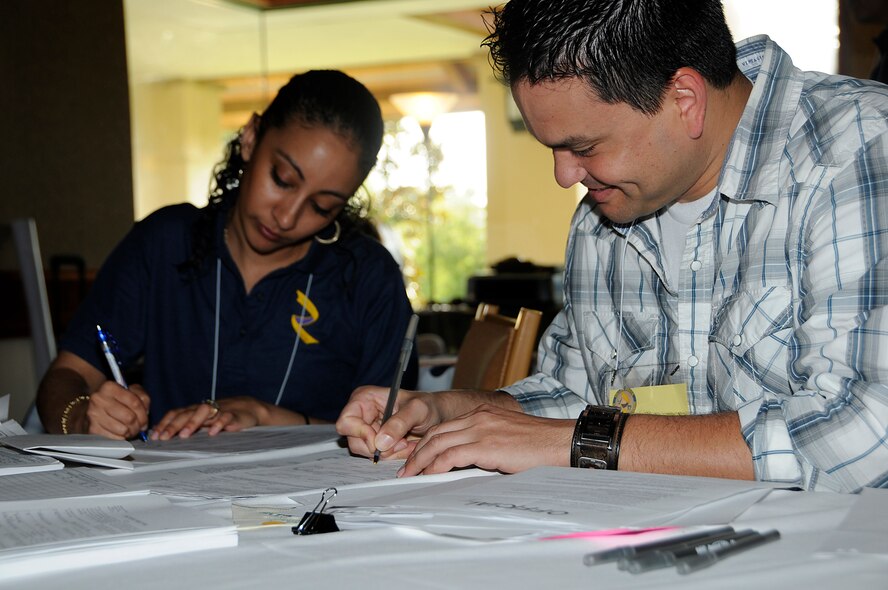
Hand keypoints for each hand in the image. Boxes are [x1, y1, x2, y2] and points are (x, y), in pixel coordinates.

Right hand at [85, 381, 149, 439]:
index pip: (134, 402)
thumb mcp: (131, 391)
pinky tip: (121, 433)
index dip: (144, 414)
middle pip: (129, 417)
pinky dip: (121, 438)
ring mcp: (93, 415)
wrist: (93, 406)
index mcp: (109, 387)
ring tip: (130, 429)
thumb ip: (142, 397)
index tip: (145, 420)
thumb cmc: (116, 398)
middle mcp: (99, 399)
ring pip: (122, 429)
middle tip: (140, 427)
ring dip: (130, 432)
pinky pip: (113, 438)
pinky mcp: (92, 429)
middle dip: (138, 425)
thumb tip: (145, 413)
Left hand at [151, 396, 270, 439]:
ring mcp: (219, 410)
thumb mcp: (204, 423)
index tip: (154, 437)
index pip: (176, 413)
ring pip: (204, 411)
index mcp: (195, 410)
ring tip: (184, 435)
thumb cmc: (222, 418)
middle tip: (164, 438)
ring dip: (193, 422)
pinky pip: (225, 417)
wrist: (249, 409)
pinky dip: (218, 424)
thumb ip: (188, 428)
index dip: (164, 423)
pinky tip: (212, 433)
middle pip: (186, 413)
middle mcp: (204, 409)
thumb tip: (164, 438)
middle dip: (173, 425)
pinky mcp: (234, 415)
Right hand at [335, 386, 443, 460]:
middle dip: (379, 447)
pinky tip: (405, 447)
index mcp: (364, 398)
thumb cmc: (428, 405)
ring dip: (388, 453)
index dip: (360, 434)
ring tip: (406, 443)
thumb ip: (399, 423)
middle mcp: (362, 414)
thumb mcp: (417, 410)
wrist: (437, 415)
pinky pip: (377, 457)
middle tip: (401, 443)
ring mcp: (368, 429)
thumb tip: (380, 442)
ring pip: (365, 452)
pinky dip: (392, 456)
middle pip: (354, 440)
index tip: (380, 441)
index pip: (346, 422)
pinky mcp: (376, 442)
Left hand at [399, 404, 574, 476]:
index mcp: (482, 413)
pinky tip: (429, 477)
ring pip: (438, 443)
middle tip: (406, 470)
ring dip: (420, 461)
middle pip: (436, 433)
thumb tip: (468, 464)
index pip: (444, 426)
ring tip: (410, 476)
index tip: (417, 458)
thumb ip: (485, 444)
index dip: (427, 443)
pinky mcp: (485, 444)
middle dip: (417, 452)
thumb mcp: (506, 437)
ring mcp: (480, 428)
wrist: (559, 442)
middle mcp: (478, 416)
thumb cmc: (538, 445)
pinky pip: (450, 455)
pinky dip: (436, 467)